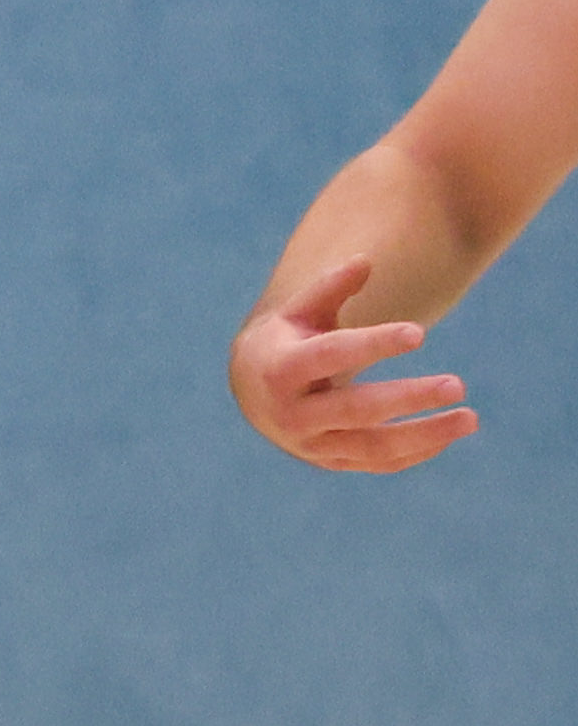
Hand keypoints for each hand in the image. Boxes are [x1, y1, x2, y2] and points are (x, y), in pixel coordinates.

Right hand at [232, 256, 476, 473]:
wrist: (253, 393)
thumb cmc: (288, 340)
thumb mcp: (299, 311)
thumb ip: (330, 287)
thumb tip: (364, 262)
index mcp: (281, 369)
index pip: (331, 356)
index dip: (373, 345)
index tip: (418, 333)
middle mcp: (293, 414)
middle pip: (356, 408)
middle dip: (409, 398)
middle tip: (458, 385)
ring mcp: (310, 444)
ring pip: (372, 446)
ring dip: (424, 434)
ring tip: (471, 418)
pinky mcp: (330, 461)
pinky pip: (377, 463)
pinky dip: (416, 451)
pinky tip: (449, 434)